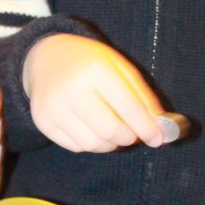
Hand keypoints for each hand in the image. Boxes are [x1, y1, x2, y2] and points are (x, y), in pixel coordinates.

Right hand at [22, 34, 165, 150]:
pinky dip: (92, 144)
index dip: (147, 127)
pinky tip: (93, 129)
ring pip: (94, 144)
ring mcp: (54, 107)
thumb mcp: (120, 68)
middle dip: (129, 137)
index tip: (158, 138)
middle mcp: (72, 89)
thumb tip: (160, 129)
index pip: (128, 108)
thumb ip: (142, 97)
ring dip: (111, 144)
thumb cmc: (90, 63)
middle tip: (133, 133)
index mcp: (95, 70)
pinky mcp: (43, 121)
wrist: (46, 57)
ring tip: (113, 130)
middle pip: (111, 131)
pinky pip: (77, 147)